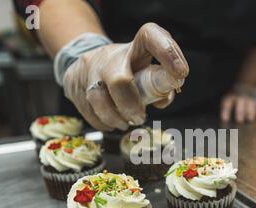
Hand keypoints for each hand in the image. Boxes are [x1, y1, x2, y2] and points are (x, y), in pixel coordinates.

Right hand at [63, 23, 188, 130]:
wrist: (87, 63)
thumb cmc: (127, 69)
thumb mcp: (144, 68)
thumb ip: (158, 84)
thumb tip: (163, 99)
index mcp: (134, 48)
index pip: (150, 37)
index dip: (167, 52)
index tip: (180, 73)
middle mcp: (110, 57)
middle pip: (119, 80)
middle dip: (131, 105)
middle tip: (140, 117)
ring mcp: (90, 71)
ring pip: (98, 98)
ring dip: (115, 117)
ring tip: (126, 123)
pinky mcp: (74, 86)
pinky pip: (88, 111)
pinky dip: (102, 122)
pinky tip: (112, 123)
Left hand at [220, 92, 255, 122]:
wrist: (243, 91)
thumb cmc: (231, 106)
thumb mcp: (226, 106)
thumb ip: (225, 117)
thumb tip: (222, 132)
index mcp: (230, 99)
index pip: (227, 105)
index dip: (225, 112)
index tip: (224, 120)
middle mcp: (240, 99)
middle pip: (239, 105)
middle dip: (239, 112)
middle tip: (239, 120)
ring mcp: (249, 101)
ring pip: (250, 106)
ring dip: (250, 113)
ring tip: (250, 120)